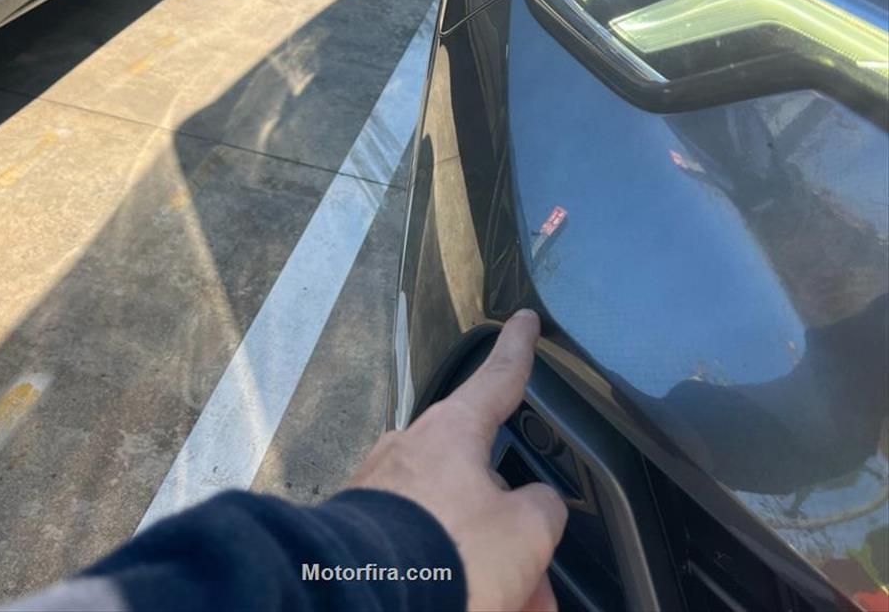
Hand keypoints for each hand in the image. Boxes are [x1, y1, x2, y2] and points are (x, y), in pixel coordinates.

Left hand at [349, 309, 567, 610]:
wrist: (364, 597)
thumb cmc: (445, 554)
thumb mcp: (527, 530)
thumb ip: (542, 507)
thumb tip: (533, 509)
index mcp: (452, 431)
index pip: (498, 378)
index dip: (519, 349)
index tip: (524, 321)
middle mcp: (411, 451)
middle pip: (480, 482)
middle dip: (510, 531)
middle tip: (533, 581)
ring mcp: (381, 490)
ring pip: (453, 524)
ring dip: (484, 564)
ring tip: (506, 602)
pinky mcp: (362, 530)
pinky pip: (421, 548)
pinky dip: (450, 576)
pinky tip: (466, 602)